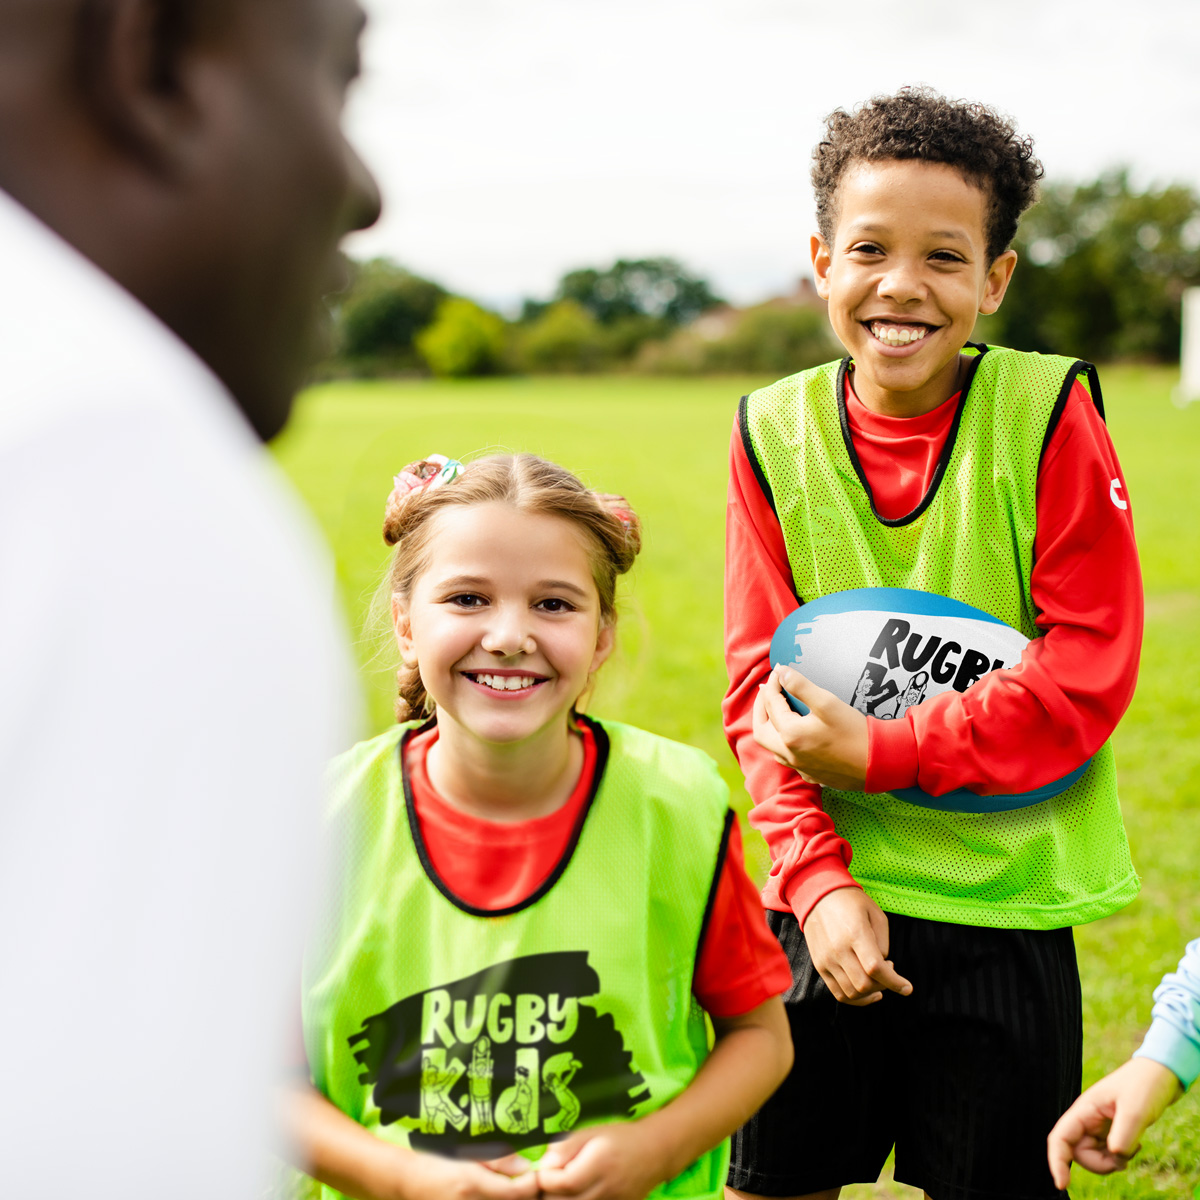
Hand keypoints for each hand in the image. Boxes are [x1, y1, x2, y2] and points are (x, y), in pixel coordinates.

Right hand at [400, 1151, 539, 1199]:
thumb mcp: (467, 1153)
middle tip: (525, 1181)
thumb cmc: (438, 1159)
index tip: (534, 1173)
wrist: (408, 1180)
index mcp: (471, 1184)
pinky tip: (496, 1195)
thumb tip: (524, 1165)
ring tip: (509, 1187)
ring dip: (510, 1198)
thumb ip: (496, 1160)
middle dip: (524, 1194)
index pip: (515, 1192)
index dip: (531, 1183)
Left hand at [536, 1122, 665, 1199]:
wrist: (655, 1153)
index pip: (564, 1182)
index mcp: (600, 1164)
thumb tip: (544, 1162)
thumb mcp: (592, 1132)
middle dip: (548, 1193)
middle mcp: (607, 1188)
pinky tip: (575, 1195)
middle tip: (550, 1179)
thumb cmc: (621, 1137)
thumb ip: (567, 1146)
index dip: (546, 1177)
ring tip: (561, 1187)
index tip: (544, 1167)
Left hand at [753, 666, 867, 790]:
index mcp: (791, 735)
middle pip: (761, 730)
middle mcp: (790, 754)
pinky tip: (793, 735)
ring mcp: (800, 766)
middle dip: (760, 708)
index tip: (778, 672)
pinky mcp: (811, 774)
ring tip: (777, 710)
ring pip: (772, 748)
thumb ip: (801, 686)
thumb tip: (781, 671)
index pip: (772, 705)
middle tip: (767, 691)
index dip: (773, 685)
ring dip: (769, 727)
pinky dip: (783, 743)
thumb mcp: (827, 703)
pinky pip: (787, 759)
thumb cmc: (855, 732)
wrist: (879, 762)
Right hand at [802, 887, 911, 1005]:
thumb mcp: (876, 914)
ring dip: (870, 993)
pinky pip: (838, 993)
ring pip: (852, 993)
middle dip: (884, 986)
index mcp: (855, 934)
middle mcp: (838, 950)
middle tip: (890, 972)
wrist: (818, 896)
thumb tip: (883, 966)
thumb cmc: (851, 903)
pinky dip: (855, 998)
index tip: (907, 988)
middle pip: (864, 984)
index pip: (875, 968)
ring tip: (878, 981)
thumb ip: (883, 943)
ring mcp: (826, 960)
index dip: (894, 982)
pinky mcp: (820, 965)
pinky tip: (866, 992)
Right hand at [1046, 1057, 1183, 1188]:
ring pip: (1095, 1156)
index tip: (1062, 1184)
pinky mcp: (1111, 1131)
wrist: (1160, 1075)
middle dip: (1101, 1164)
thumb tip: (1114, 1156)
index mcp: (1084, 1109)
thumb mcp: (1136, 1110)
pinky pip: (1108, 1154)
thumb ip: (1123, 1135)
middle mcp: (1087, 1119)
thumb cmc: (1144, 1086)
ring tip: (1135, 1147)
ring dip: (1114, 1161)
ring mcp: (1098, 1126)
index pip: (1060, 1138)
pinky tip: (1136, 1145)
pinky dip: (1122, 1157)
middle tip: (1125, 1157)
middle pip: (1079, 1153)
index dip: (1056, 1161)